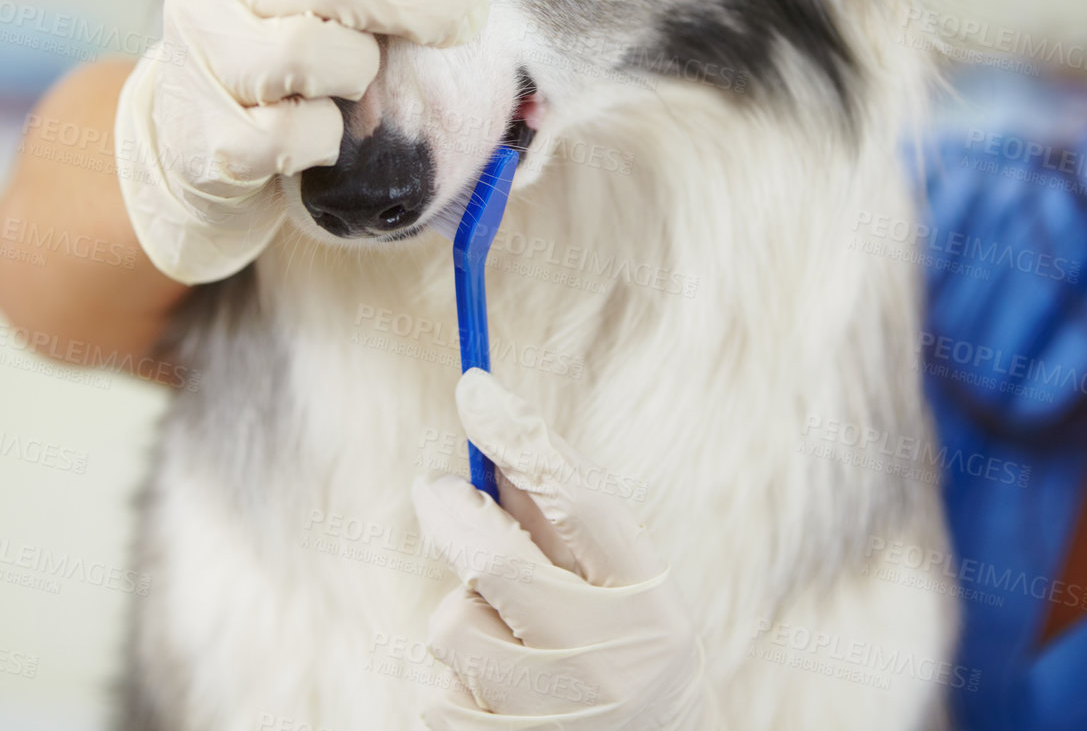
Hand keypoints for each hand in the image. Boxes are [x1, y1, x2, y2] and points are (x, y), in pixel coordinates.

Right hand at [114, 0, 505, 283]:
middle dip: (424, 1)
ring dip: (358, 75)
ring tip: (357, 81)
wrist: (193, 139)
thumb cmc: (255, 28)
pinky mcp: (211, 142)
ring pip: (317, 56)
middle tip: (469, 21)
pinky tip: (325, 135)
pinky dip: (324, 139)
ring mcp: (202, 63)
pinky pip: (296, 135)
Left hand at [411, 370, 720, 728]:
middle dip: (451, 514)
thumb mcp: (624, 594)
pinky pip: (436, 689)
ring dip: (464, 614)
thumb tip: (494, 441)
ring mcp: (551, 717)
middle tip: (435, 487)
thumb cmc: (629, 664)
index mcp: (651, 610)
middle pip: (497, 562)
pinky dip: (455, 678)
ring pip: (454, 624)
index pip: (582, 503)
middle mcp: (608, 666)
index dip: (522, 439)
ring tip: (508, 643)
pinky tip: (500, 698)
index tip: (475, 389)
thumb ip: (565, 526)